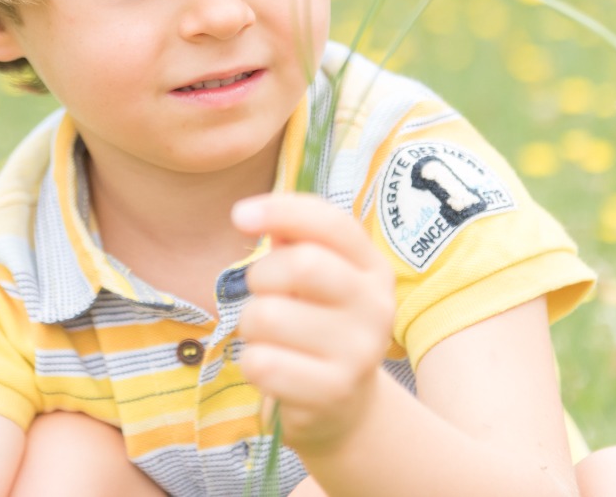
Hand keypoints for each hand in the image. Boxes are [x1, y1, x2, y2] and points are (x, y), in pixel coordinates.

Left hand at [231, 192, 397, 455]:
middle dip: (261, 275)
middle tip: (263, 294)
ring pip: (268, 316)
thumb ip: (293, 239)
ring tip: (269, 336)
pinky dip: (252, 363)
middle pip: (301, 265)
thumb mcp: (318, 278)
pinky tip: (273, 367)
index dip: (281, 210)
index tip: (239, 215)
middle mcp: (376, 306)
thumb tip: (252, 214)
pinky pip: (261, 363)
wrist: (346, 406)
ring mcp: (359, 352)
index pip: (331, 223)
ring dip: (251, 324)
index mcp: (372, 268)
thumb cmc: (317, 324)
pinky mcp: (332, 392)